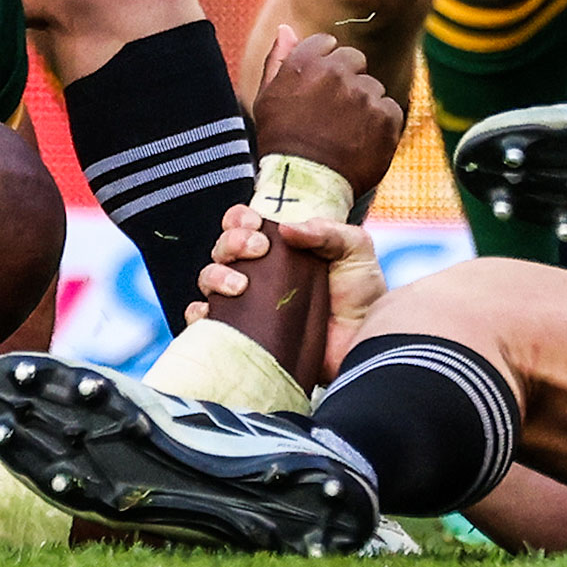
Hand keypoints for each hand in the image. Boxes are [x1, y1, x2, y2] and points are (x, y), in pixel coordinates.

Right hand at [188, 204, 386, 379]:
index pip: (243, 225)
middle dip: (231, 242)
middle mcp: (257, 274)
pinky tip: (212, 312)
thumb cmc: (362, 299)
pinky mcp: (242, 336)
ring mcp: (247, 306)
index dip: (239, 219)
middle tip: (257, 248)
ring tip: (240, 285)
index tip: (255, 224)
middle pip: (222, 248)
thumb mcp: (355, 251)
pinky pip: (204, 323)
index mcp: (279, 249)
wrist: (367, 347)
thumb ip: (328, 231)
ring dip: (215, 274)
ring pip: (208, 279)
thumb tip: (286, 229)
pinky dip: (198, 314)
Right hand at [251, 26, 403, 197]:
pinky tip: (359, 142)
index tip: (318, 91)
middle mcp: (337, 72)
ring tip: (344, 133)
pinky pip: (389, 109)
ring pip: (373, 88)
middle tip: (333, 113)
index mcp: (306, 62)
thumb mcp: (268, 97)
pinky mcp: (387, 116)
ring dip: (363, 105)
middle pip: (355, 61)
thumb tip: (286, 27)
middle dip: (347, 81)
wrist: (304, 185)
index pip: (328, 44)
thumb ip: (278, 59)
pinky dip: (379, 125)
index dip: (324, 67)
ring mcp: (364, 94)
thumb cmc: (280, 140)